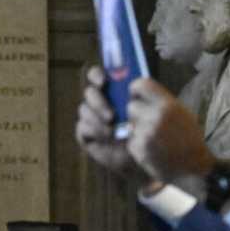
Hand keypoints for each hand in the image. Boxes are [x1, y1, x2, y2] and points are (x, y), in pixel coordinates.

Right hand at [75, 66, 147, 180]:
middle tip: (112, 116)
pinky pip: (82, 128)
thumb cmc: (146, 129)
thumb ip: (140, 94)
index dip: (97, 75)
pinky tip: (108, 137)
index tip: (104, 81)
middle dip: (98, 102)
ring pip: (85, 110)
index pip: (97, 75)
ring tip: (114, 132)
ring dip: (98, 120)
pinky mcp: (85, 134)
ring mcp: (90, 117)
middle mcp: (98, 101)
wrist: (143, 155)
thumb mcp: (147, 110)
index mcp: (111, 90)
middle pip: (89, 92)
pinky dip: (95, 132)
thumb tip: (133, 84)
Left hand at [125, 78, 214, 195]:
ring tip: (155, 139)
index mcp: (169, 105)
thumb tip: (139, 95)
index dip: (135, 90)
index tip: (135, 95)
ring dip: (138, 131)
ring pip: (130, 125)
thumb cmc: (190, 140)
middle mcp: (156, 117)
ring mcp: (147, 134)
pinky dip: (139, 146)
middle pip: (131, 106)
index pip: (141, 85)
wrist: (195, 168)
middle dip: (136, 114)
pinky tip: (153, 150)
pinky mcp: (140, 149)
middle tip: (147, 122)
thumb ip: (162, 103)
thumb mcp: (183, 114)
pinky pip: (131, 141)